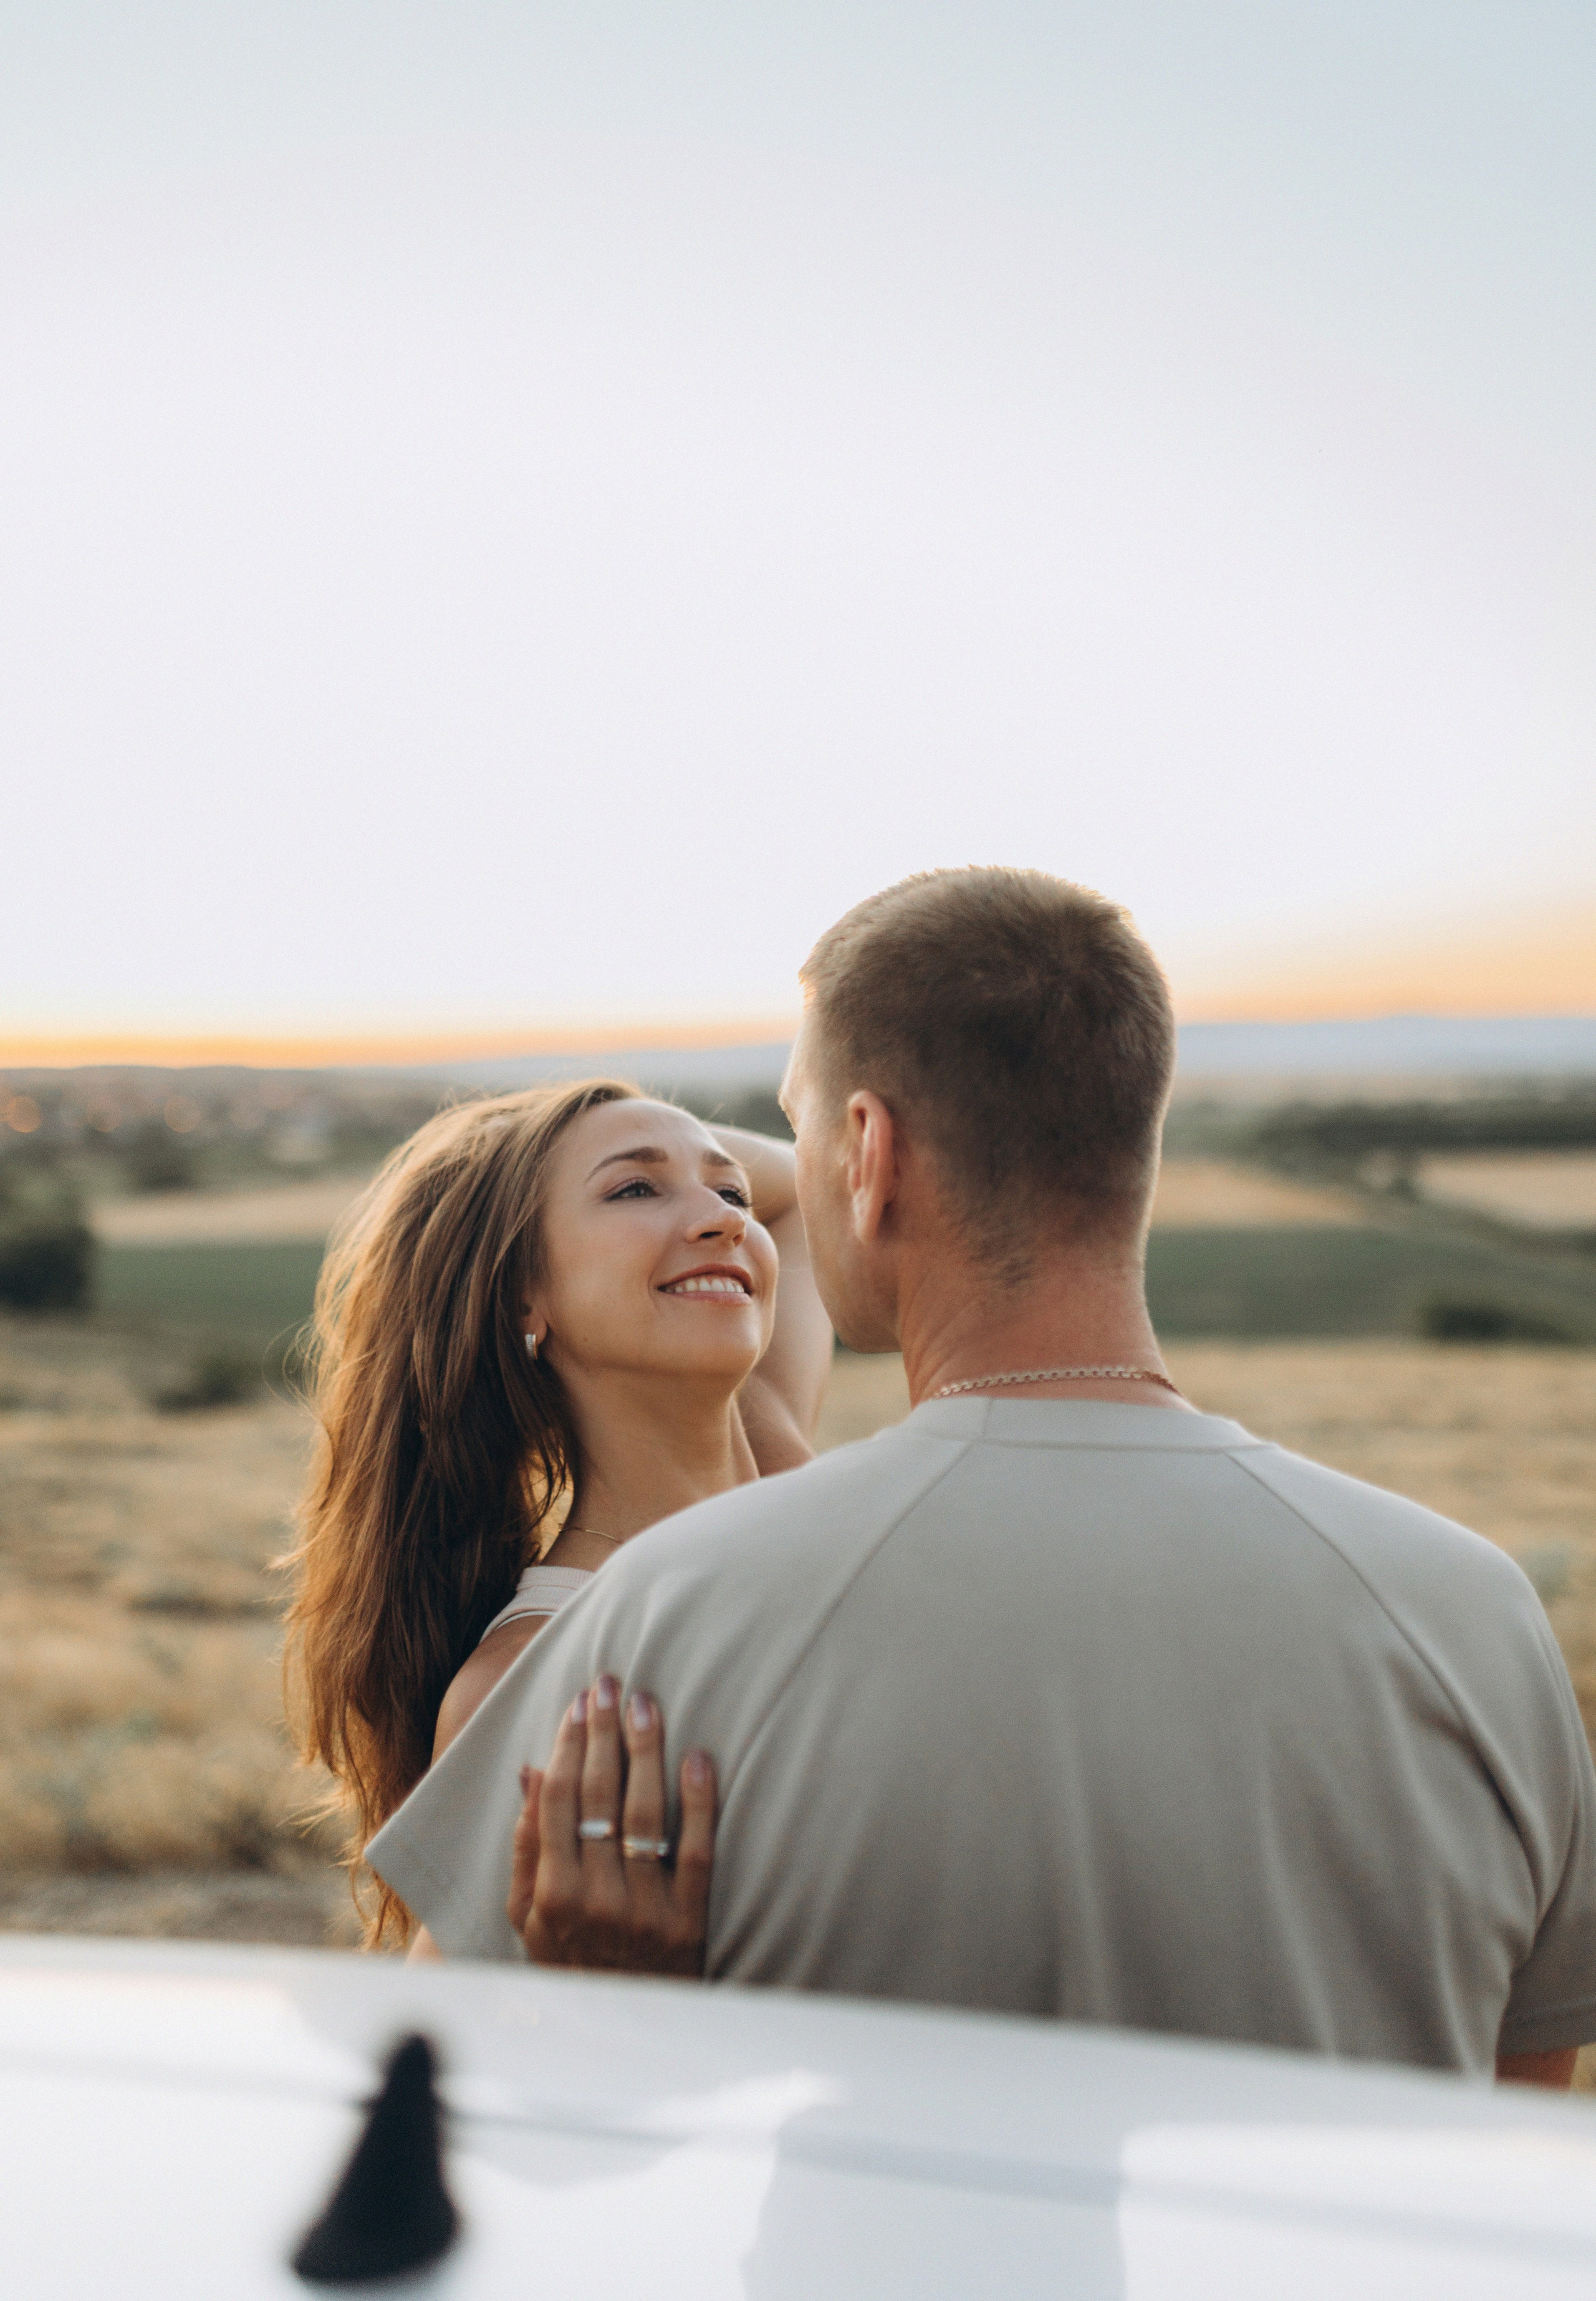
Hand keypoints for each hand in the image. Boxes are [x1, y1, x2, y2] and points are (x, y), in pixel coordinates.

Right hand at [507, 1675, 716, 1976]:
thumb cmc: (570, 1961)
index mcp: (551, 1893)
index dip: (569, 1746)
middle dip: (604, 1732)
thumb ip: (526, 1845)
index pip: (559, 1800)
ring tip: (647, 1704)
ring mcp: (645, 1909)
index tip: (579, 1702)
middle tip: (612, 1683)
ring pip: (645, 1814)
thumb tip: (531, 1771)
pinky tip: (697, 1758)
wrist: (624, 2033)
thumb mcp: (529, 1914)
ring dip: (645, 1751)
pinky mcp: (689, 1920)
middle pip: (600, 1797)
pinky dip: (697, 1802)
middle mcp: (595, 1899)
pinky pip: (695, 1851)